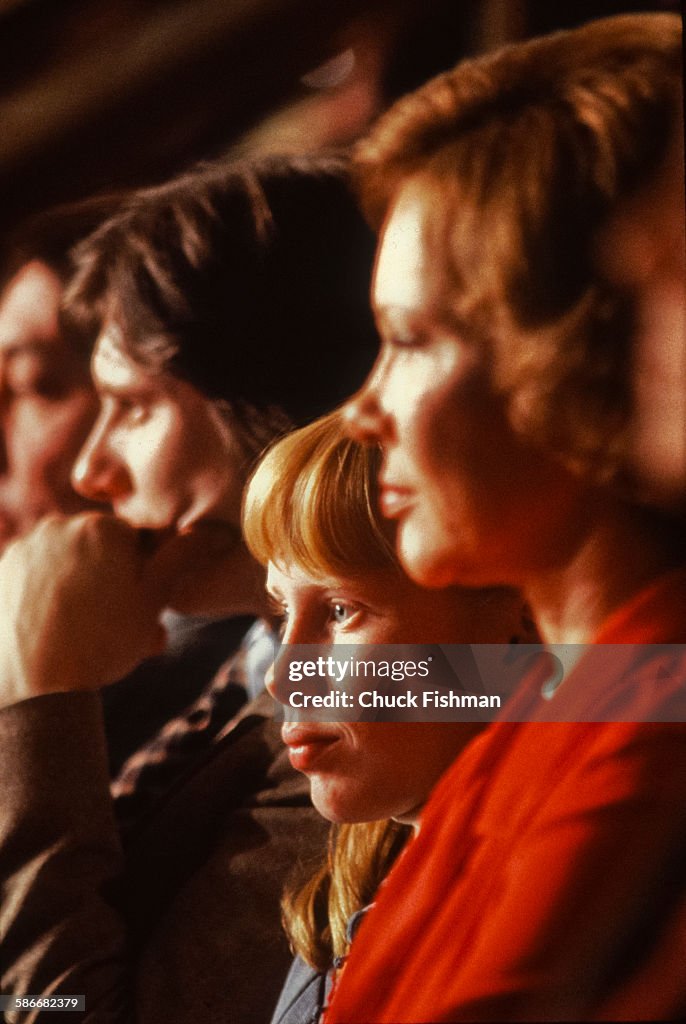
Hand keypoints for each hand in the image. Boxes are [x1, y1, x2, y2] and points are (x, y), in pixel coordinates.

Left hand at [0, 512, 167, 707]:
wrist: (34, 688)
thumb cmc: (102, 644)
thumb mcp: (153, 603)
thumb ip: (181, 560)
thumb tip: (212, 532)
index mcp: (102, 528)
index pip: (134, 540)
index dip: (143, 574)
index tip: (139, 605)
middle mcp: (58, 526)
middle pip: (97, 549)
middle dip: (109, 580)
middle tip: (116, 624)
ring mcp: (24, 548)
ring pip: (65, 562)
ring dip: (79, 587)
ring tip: (84, 631)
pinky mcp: (1, 571)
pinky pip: (35, 575)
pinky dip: (46, 595)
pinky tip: (53, 629)